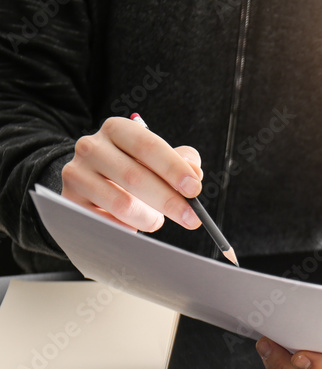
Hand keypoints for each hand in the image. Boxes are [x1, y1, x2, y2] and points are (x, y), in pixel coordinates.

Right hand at [61, 116, 204, 231]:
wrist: (93, 183)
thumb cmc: (136, 169)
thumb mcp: (158, 159)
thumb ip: (182, 162)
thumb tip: (194, 173)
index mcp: (116, 129)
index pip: (147, 146)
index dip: (173, 168)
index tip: (195, 189)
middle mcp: (91, 147)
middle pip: (135, 176)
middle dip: (169, 201)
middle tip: (192, 219)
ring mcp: (76, 174)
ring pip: (122, 204)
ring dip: (149, 218)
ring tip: (156, 220)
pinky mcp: (70, 202)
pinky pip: (107, 223)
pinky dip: (128, 228)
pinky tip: (132, 224)